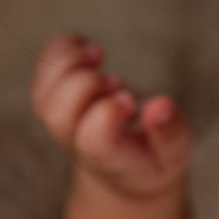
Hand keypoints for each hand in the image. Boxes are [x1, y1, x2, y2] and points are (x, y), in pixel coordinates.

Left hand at [31, 33, 190, 198]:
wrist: (124, 169)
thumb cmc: (152, 159)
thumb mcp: (174, 154)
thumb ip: (169, 133)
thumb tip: (162, 106)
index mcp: (110, 158)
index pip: (92, 141)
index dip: (107, 113)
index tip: (129, 100)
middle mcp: (78, 141)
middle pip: (59, 113)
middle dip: (85, 84)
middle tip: (115, 81)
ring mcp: (61, 120)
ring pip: (44, 91)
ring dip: (68, 61)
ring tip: (98, 55)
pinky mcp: (55, 98)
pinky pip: (44, 69)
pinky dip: (63, 49)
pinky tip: (92, 52)